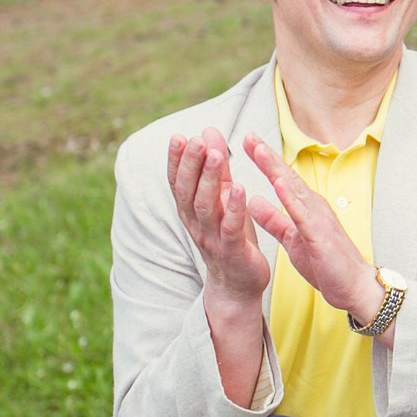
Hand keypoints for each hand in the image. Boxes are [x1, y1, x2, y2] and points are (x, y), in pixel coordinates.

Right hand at [168, 129, 271, 311]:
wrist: (237, 284)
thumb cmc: (231, 235)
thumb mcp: (224, 198)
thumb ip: (218, 168)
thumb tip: (208, 131)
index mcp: (190, 210)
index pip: (178, 182)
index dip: (176, 161)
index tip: (178, 136)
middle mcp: (196, 223)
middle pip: (188, 192)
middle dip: (190, 165)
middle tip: (195, 140)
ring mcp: (212, 238)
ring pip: (205, 207)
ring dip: (210, 180)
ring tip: (217, 156)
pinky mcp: (232, 251)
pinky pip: (230, 228)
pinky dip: (234, 208)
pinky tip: (240, 189)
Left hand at [241, 134, 379, 317]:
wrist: (354, 287)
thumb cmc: (326, 264)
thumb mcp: (292, 239)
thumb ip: (274, 220)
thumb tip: (254, 201)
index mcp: (307, 208)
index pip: (283, 179)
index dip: (266, 161)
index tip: (248, 142)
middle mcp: (314, 207)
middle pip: (288, 177)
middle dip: (268, 156)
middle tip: (249, 135)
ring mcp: (319, 220)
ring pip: (295, 190)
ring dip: (276, 169)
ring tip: (260, 151)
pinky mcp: (320, 236)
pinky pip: (303, 215)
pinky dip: (290, 198)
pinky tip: (278, 184)